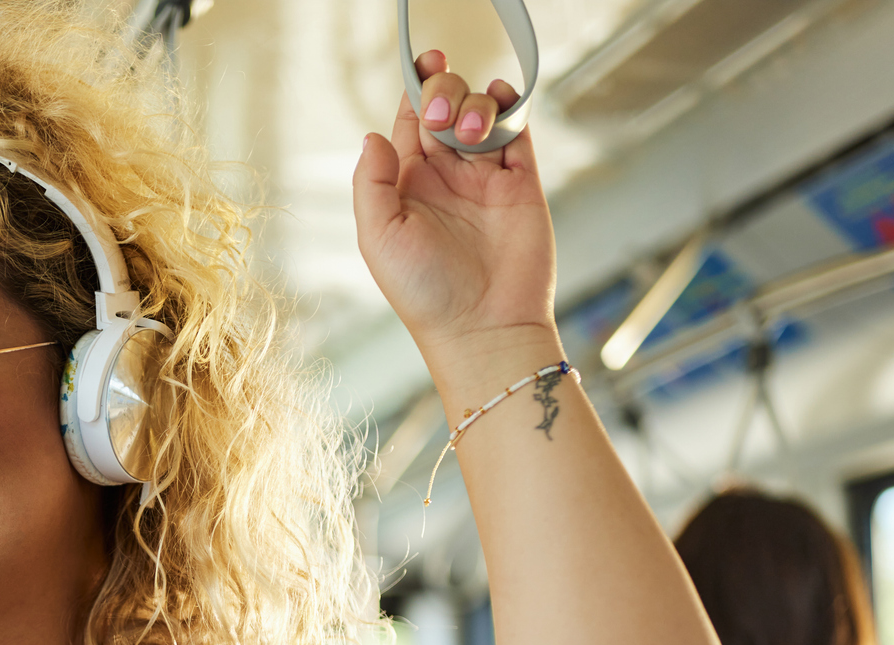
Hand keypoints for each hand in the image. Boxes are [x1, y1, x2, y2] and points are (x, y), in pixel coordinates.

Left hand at [352, 49, 558, 363]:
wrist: (484, 326)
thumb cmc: (426, 294)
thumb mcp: (378, 238)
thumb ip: (371, 183)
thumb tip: (374, 136)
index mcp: (407, 185)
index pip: (409, 121)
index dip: (414, 89)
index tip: (419, 68)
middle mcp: (446, 177)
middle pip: (445, 106)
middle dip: (443, 92)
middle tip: (441, 116)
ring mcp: (485, 177)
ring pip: (482, 111)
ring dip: (476, 103)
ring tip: (472, 131)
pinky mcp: (522, 181)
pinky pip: (519, 129)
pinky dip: (512, 108)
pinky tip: (500, 112)